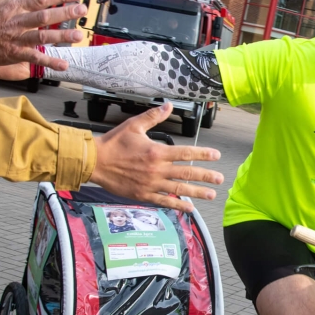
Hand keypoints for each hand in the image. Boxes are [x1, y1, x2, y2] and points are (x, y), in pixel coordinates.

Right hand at [0, 0, 85, 70]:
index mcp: (15, 6)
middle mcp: (17, 21)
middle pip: (43, 16)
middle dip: (64, 13)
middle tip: (81, 10)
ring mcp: (17, 39)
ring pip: (41, 37)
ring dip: (60, 37)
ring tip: (78, 35)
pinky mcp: (16, 54)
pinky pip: (34, 58)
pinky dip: (49, 61)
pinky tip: (64, 63)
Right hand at [89, 102, 223, 212]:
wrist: (94, 162)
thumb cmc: (113, 143)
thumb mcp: (134, 125)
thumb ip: (154, 117)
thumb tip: (169, 105)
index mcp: (157, 152)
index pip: (186, 153)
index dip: (203, 154)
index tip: (216, 156)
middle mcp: (157, 170)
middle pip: (186, 173)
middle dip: (205, 176)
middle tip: (220, 179)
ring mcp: (151, 184)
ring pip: (178, 190)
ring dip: (196, 193)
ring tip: (211, 195)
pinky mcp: (143, 195)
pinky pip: (163, 201)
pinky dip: (177, 205)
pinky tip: (189, 208)